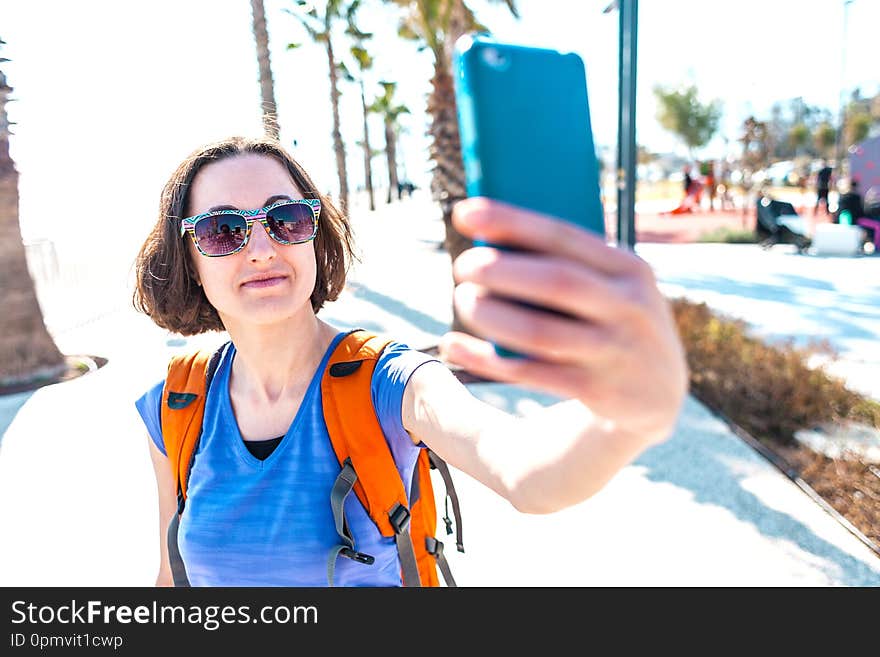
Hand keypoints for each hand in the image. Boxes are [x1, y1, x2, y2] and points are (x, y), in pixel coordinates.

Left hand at [439, 197, 688, 443]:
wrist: (660, 393)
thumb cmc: (613, 320)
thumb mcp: (612, 286)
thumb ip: (568, 264)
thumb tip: (489, 238)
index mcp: (629, 268)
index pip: (564, 236)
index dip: (511, 221)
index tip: (464, 212)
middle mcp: (628, 307)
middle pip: (557, 281)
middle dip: (501, 270)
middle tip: (461, 265)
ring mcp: (615, 352)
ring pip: (540, 332)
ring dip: (492, 315)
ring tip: (463, 299)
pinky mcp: (598, 391)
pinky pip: (531, 373)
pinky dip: (487, 360)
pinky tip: (453, 346)